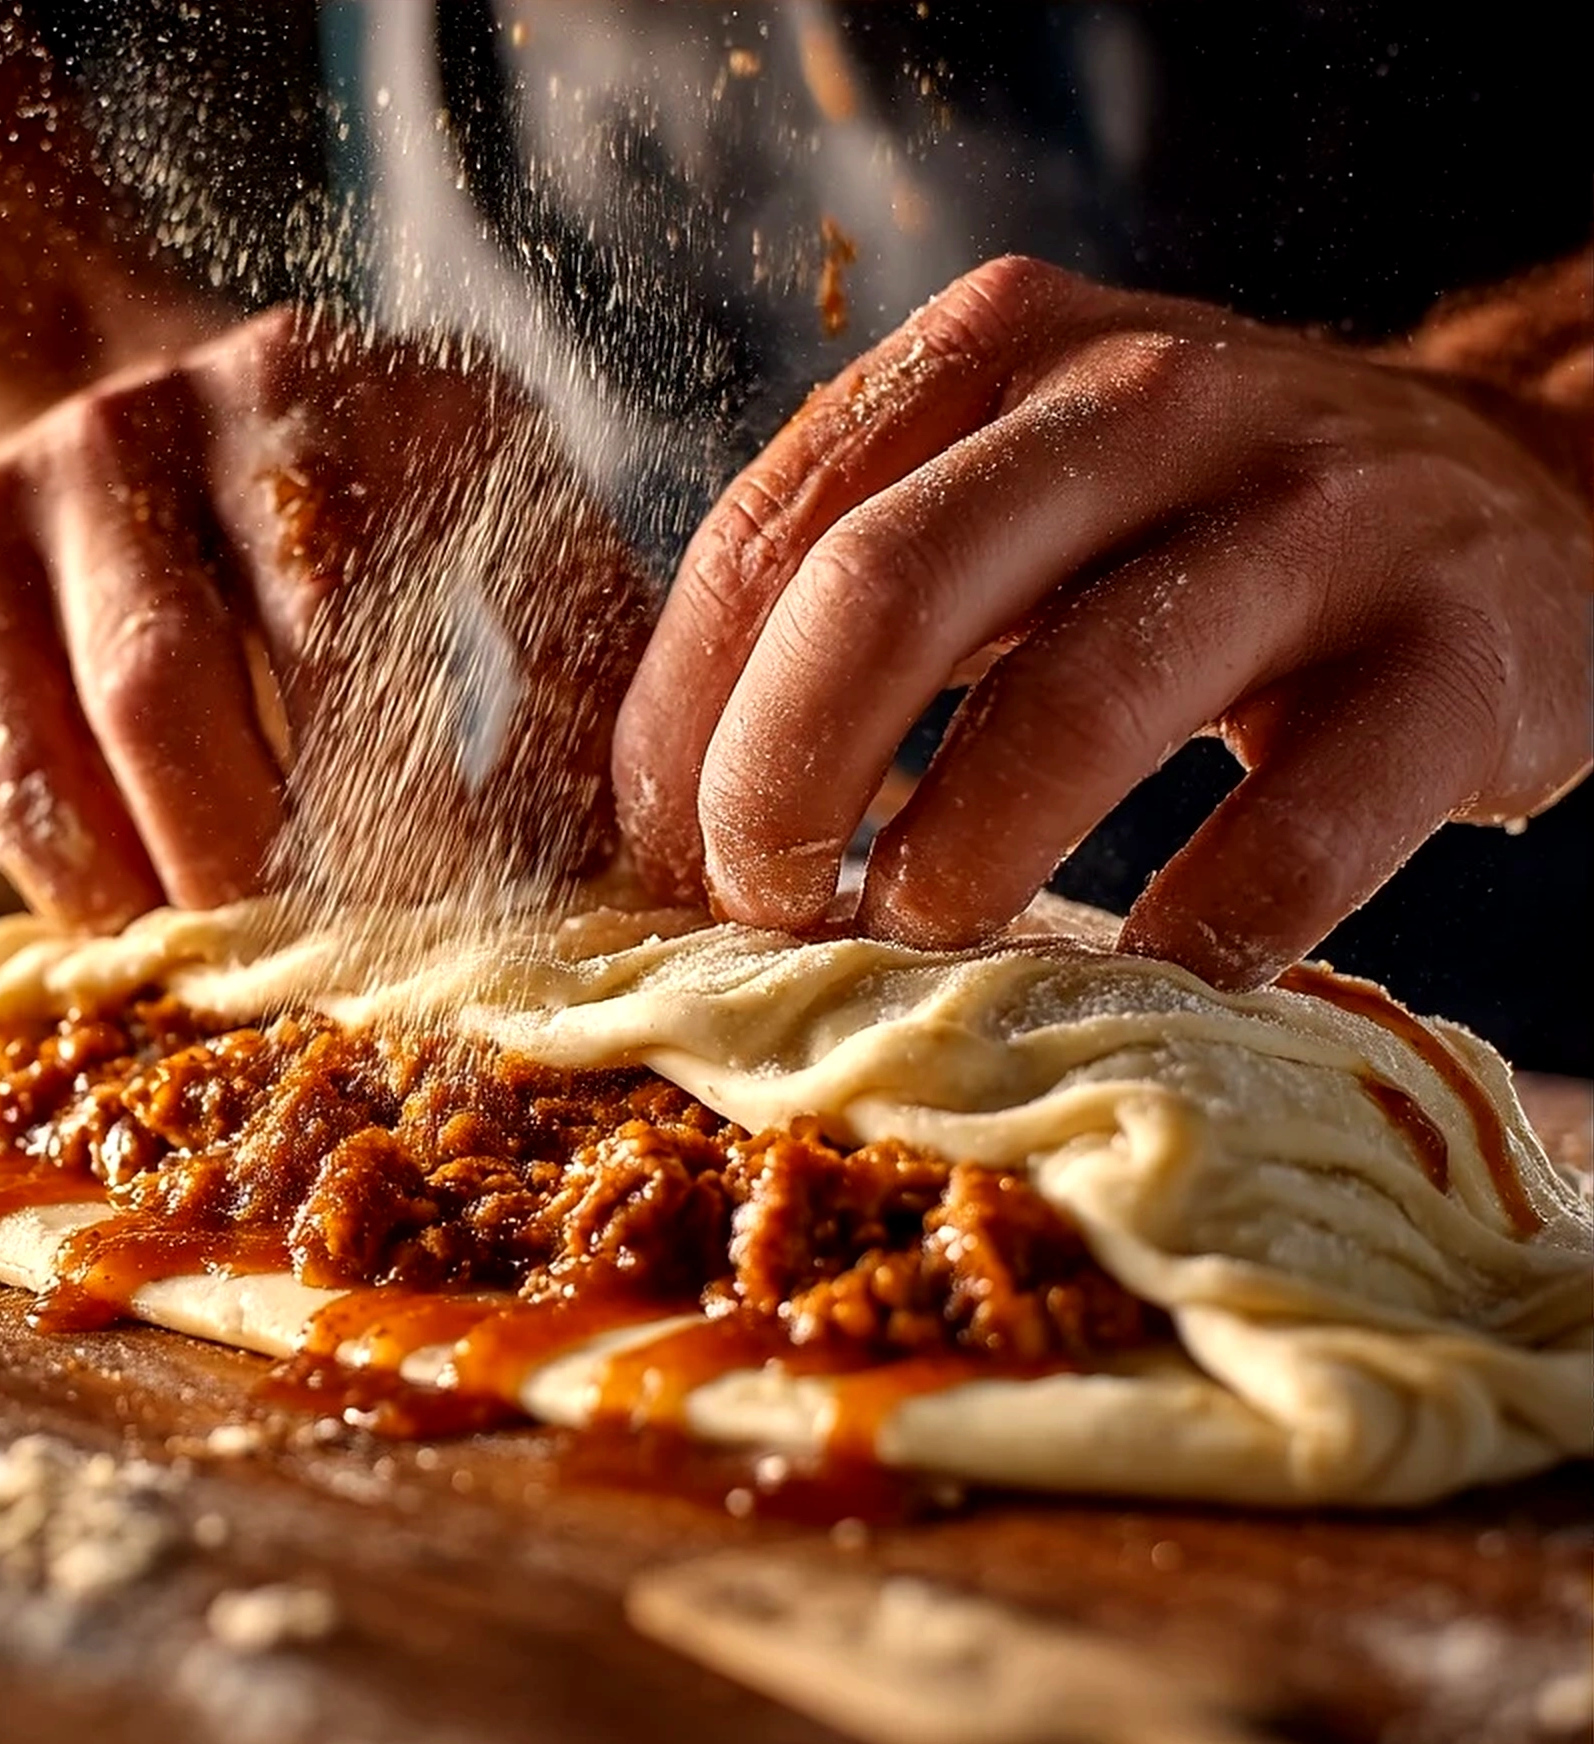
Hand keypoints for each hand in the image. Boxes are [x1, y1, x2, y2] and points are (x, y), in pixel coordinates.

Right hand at [0, 307, 652, 924]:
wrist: (118, 426)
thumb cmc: (349, 548)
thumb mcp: (488, 554)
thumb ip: (570, 679)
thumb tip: (647, 865)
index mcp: (405, 389)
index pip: (471, 597)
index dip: (479, 777)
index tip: (497, 924)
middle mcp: (232, 388)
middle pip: (308, 640)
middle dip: (355, 840)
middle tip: (385, 973)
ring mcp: (75, 454)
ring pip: (146, 694)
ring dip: (215, 867)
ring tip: (258, 970)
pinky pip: (7, 745)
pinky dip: (77, 869)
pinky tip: (134, 933)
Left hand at [614, 255, 1593, 985]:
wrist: (1523, 498)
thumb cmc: (1197, 527)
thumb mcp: (1020, 486)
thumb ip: (855, 583)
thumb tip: (670, 801)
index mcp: (1000, 348)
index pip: (770, 531)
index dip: (680, 716)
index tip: (658, 853)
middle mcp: (1147, 400)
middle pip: (885, 591)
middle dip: (777, 777)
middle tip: (756, 908)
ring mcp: (1313, 520)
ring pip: (1077, 701)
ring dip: (954, 859)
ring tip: (910, 940)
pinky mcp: (1454, 662)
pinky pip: (1293, 832)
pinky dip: (1189, 933)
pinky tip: (1136, 973)